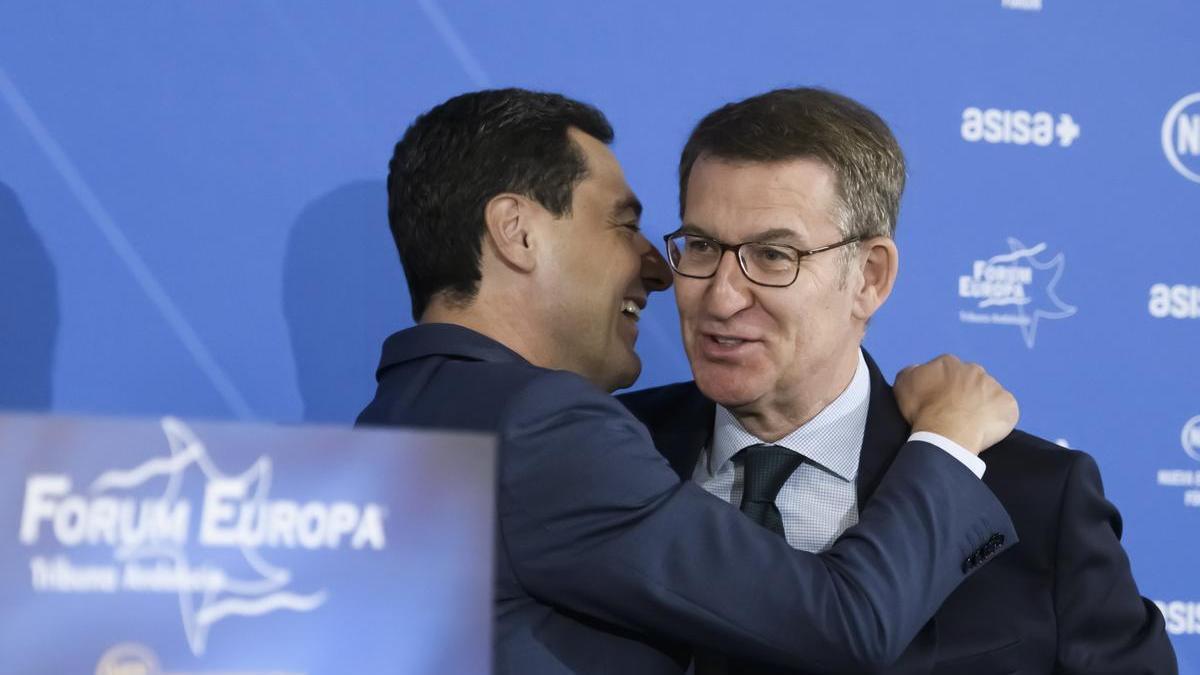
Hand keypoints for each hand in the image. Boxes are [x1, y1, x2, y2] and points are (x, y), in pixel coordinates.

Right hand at [894, 354, 1017, 454]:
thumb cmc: (922, 411)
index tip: (937, 403)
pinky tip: (983, 429)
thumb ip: (912, 371)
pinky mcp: (1008, 405)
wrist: (946, 435)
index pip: (947, 371)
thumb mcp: (903, 384)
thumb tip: (919, 368)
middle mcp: (974, 370)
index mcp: (949, 363)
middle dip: (963, 394)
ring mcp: (994, 386)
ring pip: (988, 394)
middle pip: (970, 380)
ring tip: (968, 424)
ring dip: (980, 405)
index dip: (942, 387)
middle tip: (953, 414)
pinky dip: (996, 419)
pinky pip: (1004, 411)